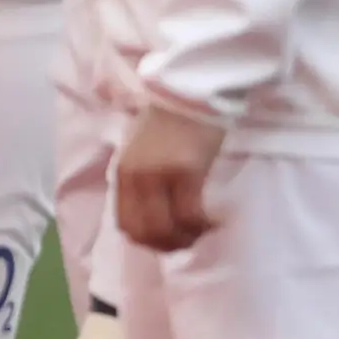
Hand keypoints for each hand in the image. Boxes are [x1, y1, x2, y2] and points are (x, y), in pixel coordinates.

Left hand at [112, 103, 229, 251]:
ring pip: (168, 229)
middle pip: (145, 233)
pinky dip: (203, 225)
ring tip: (205, 229)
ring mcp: (159, 177)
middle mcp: (135, 179)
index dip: (147, 241)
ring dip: (189, 238)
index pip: (126, 224)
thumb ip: (141, 180)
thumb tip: (152, 211)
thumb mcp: (142, 151)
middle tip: (191, 240)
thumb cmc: (170, 120)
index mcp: (123, 174)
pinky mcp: (185, 173)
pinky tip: (215, 219)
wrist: (190, 92)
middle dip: (169, 246)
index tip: (169, 239)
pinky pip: (191, 215)